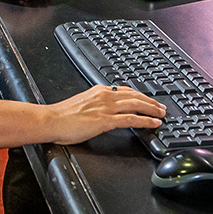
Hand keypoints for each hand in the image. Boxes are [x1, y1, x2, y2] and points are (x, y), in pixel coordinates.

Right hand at [42, 85, 165, 144]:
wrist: (51, 120)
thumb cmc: (62, 116)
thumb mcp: (82, 103)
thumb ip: (96, 104)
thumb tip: (104, 110)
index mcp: (99, 91)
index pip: (125, 90)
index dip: (140, 95)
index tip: (148, 100)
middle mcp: (104, 96)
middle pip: (134, 95)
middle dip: (150, 101)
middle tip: (161, 107)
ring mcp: (105, 108)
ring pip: (136, 104)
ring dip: (152, 109)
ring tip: (161, 114)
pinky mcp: (105, 120)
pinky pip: (130, 119)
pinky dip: (145, 120)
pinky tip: (153, 123)